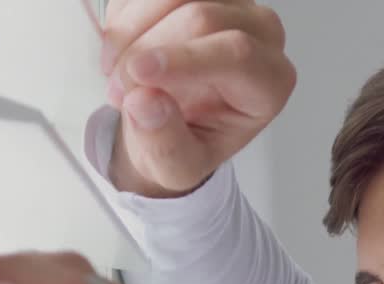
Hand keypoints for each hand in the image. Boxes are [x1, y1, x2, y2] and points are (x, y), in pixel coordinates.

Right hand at [101, 0, 295, 195]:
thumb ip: (165, 144)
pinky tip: (122, 44)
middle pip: (202, 17)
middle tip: (118, 91)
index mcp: (270, 83)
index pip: (238, 54)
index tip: (137, 73)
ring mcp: (231, 2)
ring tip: (114, 68)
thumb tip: (145, 102)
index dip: (184, 59)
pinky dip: (127, 12)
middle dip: (145, 49)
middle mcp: (261, 34)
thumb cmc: (186, 140)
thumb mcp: (175, 166)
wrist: (170, 120)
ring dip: (132, 27)